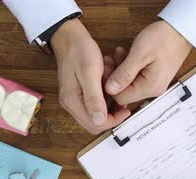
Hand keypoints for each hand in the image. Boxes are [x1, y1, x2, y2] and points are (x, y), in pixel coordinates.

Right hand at [51, 19, 130, 133]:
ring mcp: (74, 98)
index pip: (95, 125)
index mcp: (72, 101)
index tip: (125, 110)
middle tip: (122, 97)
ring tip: (113, 83)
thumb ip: (94, 99)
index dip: (113, 120)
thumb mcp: (90, 74)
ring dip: (109, 100)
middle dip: (112, 111)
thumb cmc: (79, 51)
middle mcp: (71, 103)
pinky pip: (96, 100)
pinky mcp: (79, 92)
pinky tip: (108, 79)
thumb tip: (99, 121)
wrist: (70, 37)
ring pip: (98, 111)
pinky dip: (105, 92)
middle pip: (96, 122)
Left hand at [105, 21, 192, 104]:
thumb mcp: (140, 54)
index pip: (121, 98)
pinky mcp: (154, 78)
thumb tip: (110, 89)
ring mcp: (154, 84)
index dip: (110, 84)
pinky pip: (136, 78)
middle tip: (109, 59)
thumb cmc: (163, 39)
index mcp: (150, 87)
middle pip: (124, 92)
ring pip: (129, 84)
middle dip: (114, 75)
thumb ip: (124, 74)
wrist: (180, 31)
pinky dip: (128, 67)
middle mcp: (153, 90)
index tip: (107, 67)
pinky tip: (125, 55)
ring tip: (118, 53)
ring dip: (120, 69)